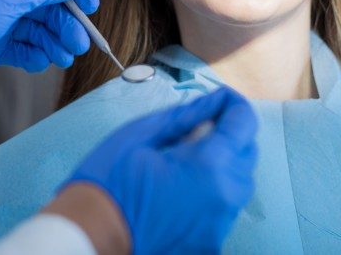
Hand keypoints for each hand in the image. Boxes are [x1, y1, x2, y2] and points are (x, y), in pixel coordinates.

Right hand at [62, 87, 257, 254]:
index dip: (232, 103)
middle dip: (229, 132)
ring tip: (185, 159)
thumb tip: (214, 101)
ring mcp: (220, 223)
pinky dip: (213, 189)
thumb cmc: (110, 181)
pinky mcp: (211, 241)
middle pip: (247, 151)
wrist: (93, 235)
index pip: (244, 121)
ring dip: (223, 162)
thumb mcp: (142, 134)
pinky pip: (224, 205)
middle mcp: (225, 196)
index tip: (215, 99)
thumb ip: (185, 115)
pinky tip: (182, 186)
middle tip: (194, 128)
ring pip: (239, 180)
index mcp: (210, 165)